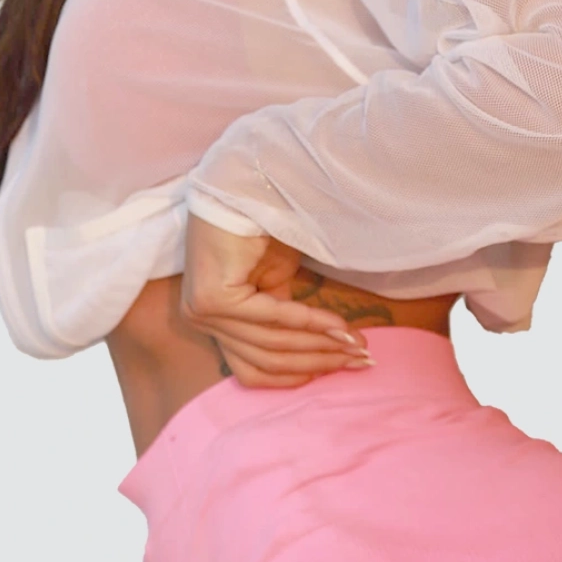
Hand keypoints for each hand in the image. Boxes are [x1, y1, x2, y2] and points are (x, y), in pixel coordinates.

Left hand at [180, 212, 372, 387]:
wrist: (243, 187)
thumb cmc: (258, 227)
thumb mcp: (275, 283)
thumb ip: (285, 319)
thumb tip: (327, 351)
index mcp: (212, 323)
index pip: (255, 370)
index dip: (300, 374)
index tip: (340, 368)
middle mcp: (200, 321)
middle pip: (268, 360)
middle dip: (320, 361)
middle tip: (361, 359)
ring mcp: (202, 313)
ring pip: (272, 344)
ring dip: (321, 345)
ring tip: (356, 343)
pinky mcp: (212, 299)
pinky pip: (271, 318)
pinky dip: (309, 322)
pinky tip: (338, 324)